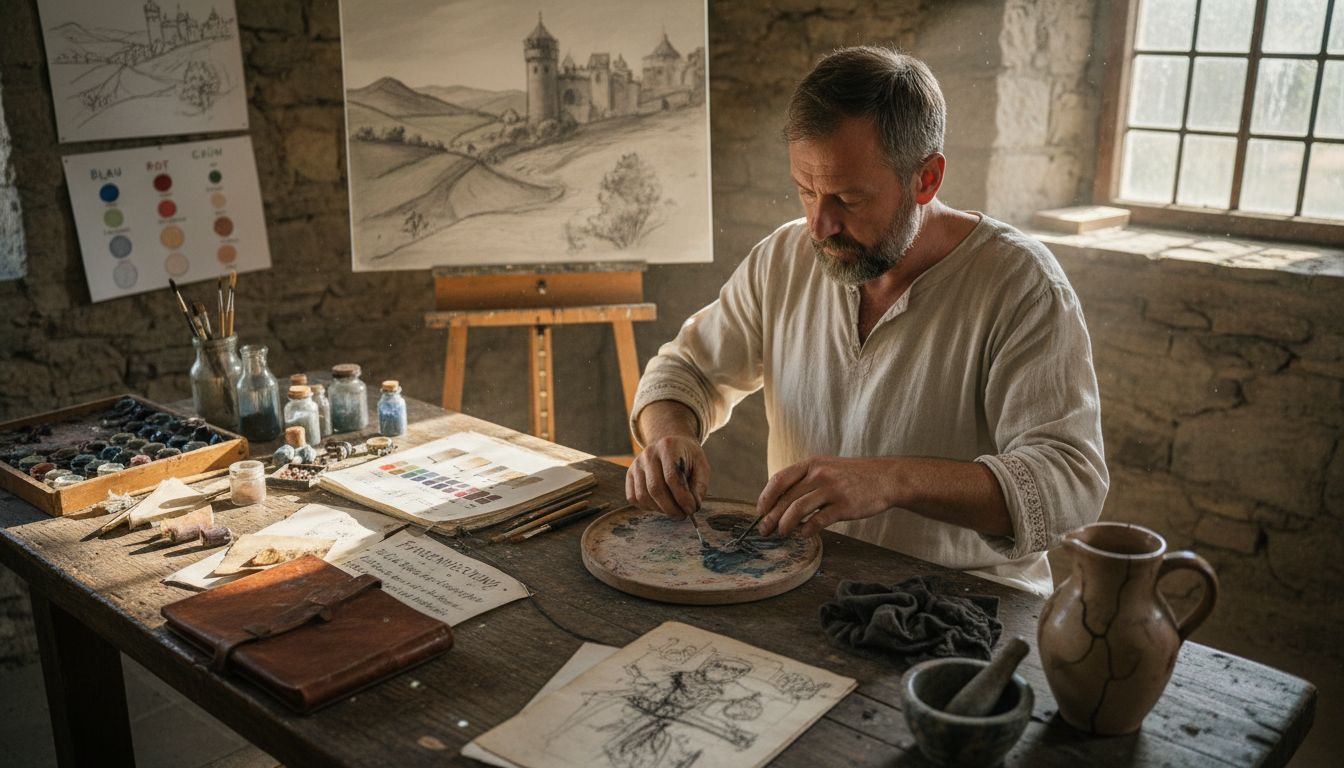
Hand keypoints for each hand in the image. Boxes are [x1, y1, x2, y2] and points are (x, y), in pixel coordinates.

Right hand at [626, 436, 709, 519]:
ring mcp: (636, 464)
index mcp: (668, 446)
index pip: (671, 477)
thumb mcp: (701, 466)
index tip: (692, 509)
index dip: (682, 497)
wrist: (672, 445)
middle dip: (671, 508)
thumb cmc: (688, 458)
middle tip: (683, 515)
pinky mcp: (629, 475)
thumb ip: (699, 485)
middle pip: (655, 488)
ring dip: (660, 509)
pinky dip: (648, 507)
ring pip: (643, 496)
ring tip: (674, 510)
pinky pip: (634, 498)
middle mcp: (648, 454)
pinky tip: (661, 505)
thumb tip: (693, 506)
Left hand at [756, 456, 896, 537]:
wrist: (885, 478)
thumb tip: (779, 501)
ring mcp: (832, 489)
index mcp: (811, 464)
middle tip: (764, 530)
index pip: (779, 479)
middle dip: (771, 517)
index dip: (765, 497)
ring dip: (785, 525)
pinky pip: (818, 521)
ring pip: (797, 509)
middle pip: (786, 498)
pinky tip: (804, 535)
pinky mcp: (844, 506)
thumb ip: (804, 479)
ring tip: (781, 534)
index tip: (760, 511)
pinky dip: (807, 530)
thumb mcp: (826, 468)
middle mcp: (819, 474)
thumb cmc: (852, 476)